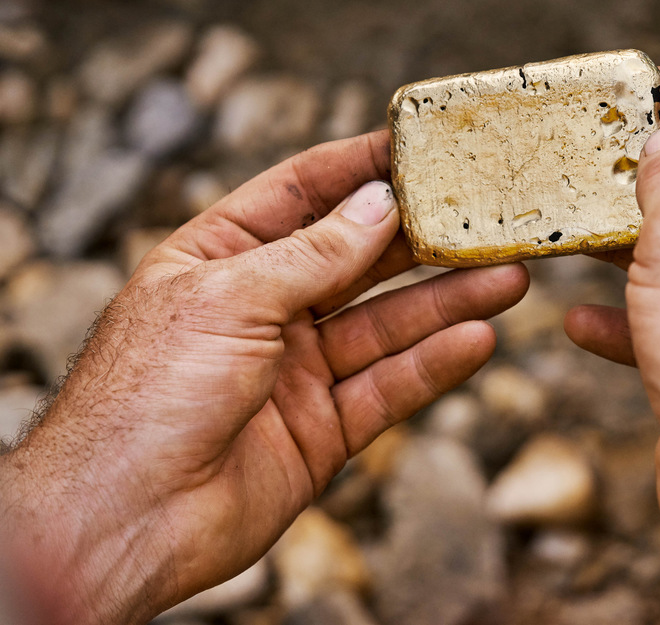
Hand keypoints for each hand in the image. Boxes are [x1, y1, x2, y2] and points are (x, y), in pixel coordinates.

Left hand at [0, 131, 528, 624]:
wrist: (124, 520)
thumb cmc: (147, 395)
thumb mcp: (230, 298)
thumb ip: (315, 254)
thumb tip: (381, 202)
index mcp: (221, 259)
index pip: (301, 195)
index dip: (361, 168)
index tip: (424, 147)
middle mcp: (264, 309)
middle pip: (359, 260)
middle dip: (423, 240)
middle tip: (486, 218)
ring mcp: (296, 370)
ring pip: (387, 326)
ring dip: (447, 302)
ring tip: (508, 278)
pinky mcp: (323, 428)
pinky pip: (389, 388)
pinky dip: (434, 365)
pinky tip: (477, 339)